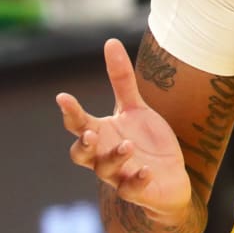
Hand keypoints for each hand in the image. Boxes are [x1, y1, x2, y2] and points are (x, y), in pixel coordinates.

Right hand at [56, 38, 190, 219]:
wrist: (170, 178)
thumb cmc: (146, 142)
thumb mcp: (135, 108)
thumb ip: (122, 80)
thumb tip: (110, 41)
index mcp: (102, 135)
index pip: (79, 124)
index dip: (70, 112)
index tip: (63, 96)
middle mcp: (104, 156)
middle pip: (81, 154)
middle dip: (82, 144)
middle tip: (90, 132)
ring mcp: (120, 176)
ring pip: (105, 171)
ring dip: (114, 157)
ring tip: (128, 145)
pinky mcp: (138, 190)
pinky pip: (132, 189)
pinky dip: (137, 180)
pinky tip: (147, 170)